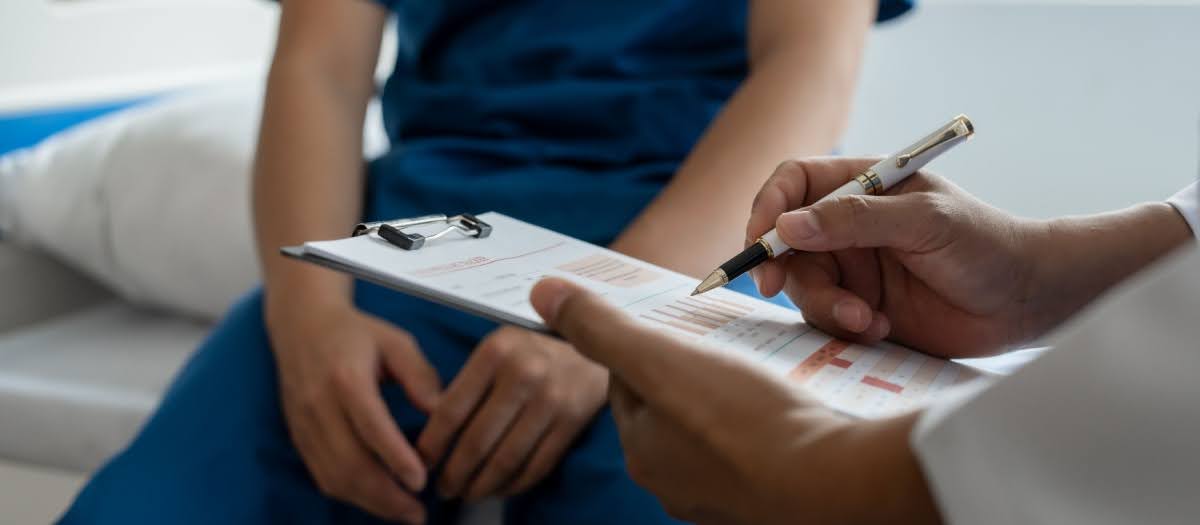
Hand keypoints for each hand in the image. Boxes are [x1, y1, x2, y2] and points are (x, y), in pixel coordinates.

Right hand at [266, 300, 440, 523]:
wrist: (301, 326)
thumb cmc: (356, 334)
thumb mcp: (396, 341)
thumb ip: (420, 375)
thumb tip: (441, 412)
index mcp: (345, 377)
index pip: (369, 425)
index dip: (394, 456)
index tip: (420, 480)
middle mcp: (319, 405)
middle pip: (348, 462)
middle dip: (385, 495)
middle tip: (418, 513)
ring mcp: (304, 425)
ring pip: (333, 476)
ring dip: (369, 502)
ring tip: (405, 514)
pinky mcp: (299, 438)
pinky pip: (322, 476)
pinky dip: (351, 495)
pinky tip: (378, 501)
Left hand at [416, 326, 606, 500]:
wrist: (596, 349)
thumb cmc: (534, 353)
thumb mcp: (499, 348)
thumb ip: (468, 380)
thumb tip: (431, 427)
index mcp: (496, 351)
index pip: (452, 409)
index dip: (433, 444)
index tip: (422, 462)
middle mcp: (523, 373)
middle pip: (477, 441)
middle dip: (454, 474)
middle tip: (443, 488)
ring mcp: (551, 400)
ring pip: (505, 460)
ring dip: (481, 486)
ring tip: (467, 494)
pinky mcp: (572, 422)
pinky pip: (536, 466)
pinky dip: (513, 485)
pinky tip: (499, 489)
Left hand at [529, 278, 940, 524]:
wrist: (835, 484)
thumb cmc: (745, 421)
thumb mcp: (660, 358)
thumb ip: (601, 327)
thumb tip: (542, 294)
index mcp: (642, 451)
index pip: (626, 381)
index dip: (647, 341)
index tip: (676, 320)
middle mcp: (676, 483)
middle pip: (671, 405)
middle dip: (689, 368)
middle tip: (721, 338)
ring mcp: (726, 495)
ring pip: (715, 426)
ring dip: (729, 393)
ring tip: (758, 366)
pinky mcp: (770, 497)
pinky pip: (757, 445)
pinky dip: (764, 422)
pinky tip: (787, 403)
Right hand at [747, 158, 1044, 356]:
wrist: (1027, 301)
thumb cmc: (986, 244)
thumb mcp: (924, 220)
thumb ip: (855, 219)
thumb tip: (787, 226)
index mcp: (863, 186)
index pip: (794, 183)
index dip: (769, 207)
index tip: (761, 240)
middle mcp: (850, 226)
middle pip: (787, 242)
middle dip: (786, 269)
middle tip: (780, 290)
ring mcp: (854, 269)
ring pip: (804, 286)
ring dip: (826, 305)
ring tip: (868, 319)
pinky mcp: (862, 309)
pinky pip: (826, 319)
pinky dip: (845, 326)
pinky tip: (880, 328)